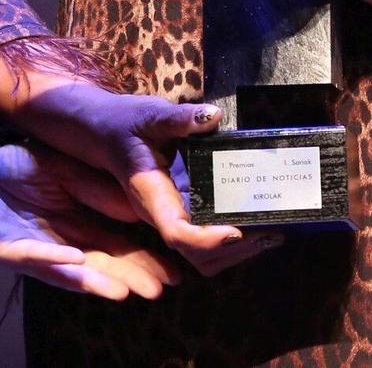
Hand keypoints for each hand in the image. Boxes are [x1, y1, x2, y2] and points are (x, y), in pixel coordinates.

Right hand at [0, 76, 280, 276]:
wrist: (101, 132)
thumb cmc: (124, 122)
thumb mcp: (149, 114)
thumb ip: (179, 118)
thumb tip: (212, 116)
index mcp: (149, 195)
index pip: (177, 232)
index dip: (208, 239)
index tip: (238, 230)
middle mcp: (158, 216)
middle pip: (195, 256)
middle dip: (234, 251)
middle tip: (270, 232)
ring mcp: (166, 219)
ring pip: (199, 258)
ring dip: (235, 254)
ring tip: (270, 234)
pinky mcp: (175, 216)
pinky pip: (201, 245)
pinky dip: (228, 245)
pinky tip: (253, 226)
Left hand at [0, 142, 183, 299]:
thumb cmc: (10, 167)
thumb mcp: (63, 170)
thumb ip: (95, 186)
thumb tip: (137, 199)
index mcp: (76, 222)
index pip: (117, 245)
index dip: (145, 257)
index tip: (176, 266)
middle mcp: (59, 243)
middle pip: (101, 266)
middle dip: (130, 277)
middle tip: (161, 288)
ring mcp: (33, 249)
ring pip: (71, 272)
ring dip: (98, 281)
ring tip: (128, 291)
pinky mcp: (6, 249)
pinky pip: (32, 257)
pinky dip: (54, 260)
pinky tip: (77, 261)